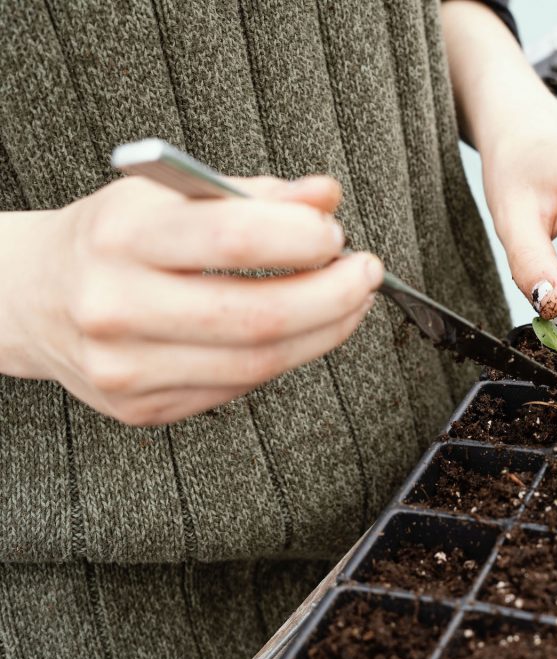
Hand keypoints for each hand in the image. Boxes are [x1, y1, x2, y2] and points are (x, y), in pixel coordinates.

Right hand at [0, 175, 381, 425]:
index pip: (233, 238)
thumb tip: (327, 197)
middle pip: (258, 317)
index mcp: (123, 237)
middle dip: (334, 297)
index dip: (302, 238)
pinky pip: (238, 389)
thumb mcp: (173, 195)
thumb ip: (257, 194)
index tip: (335, 233)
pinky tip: (298, 332)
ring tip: (348, 303)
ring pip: (257, 365)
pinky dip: (283, 359)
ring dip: (324, 333)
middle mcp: (117, 306)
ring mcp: (126, 368)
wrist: (31, 296)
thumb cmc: (113, 237)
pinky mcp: (142, 409)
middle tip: (366, 275)